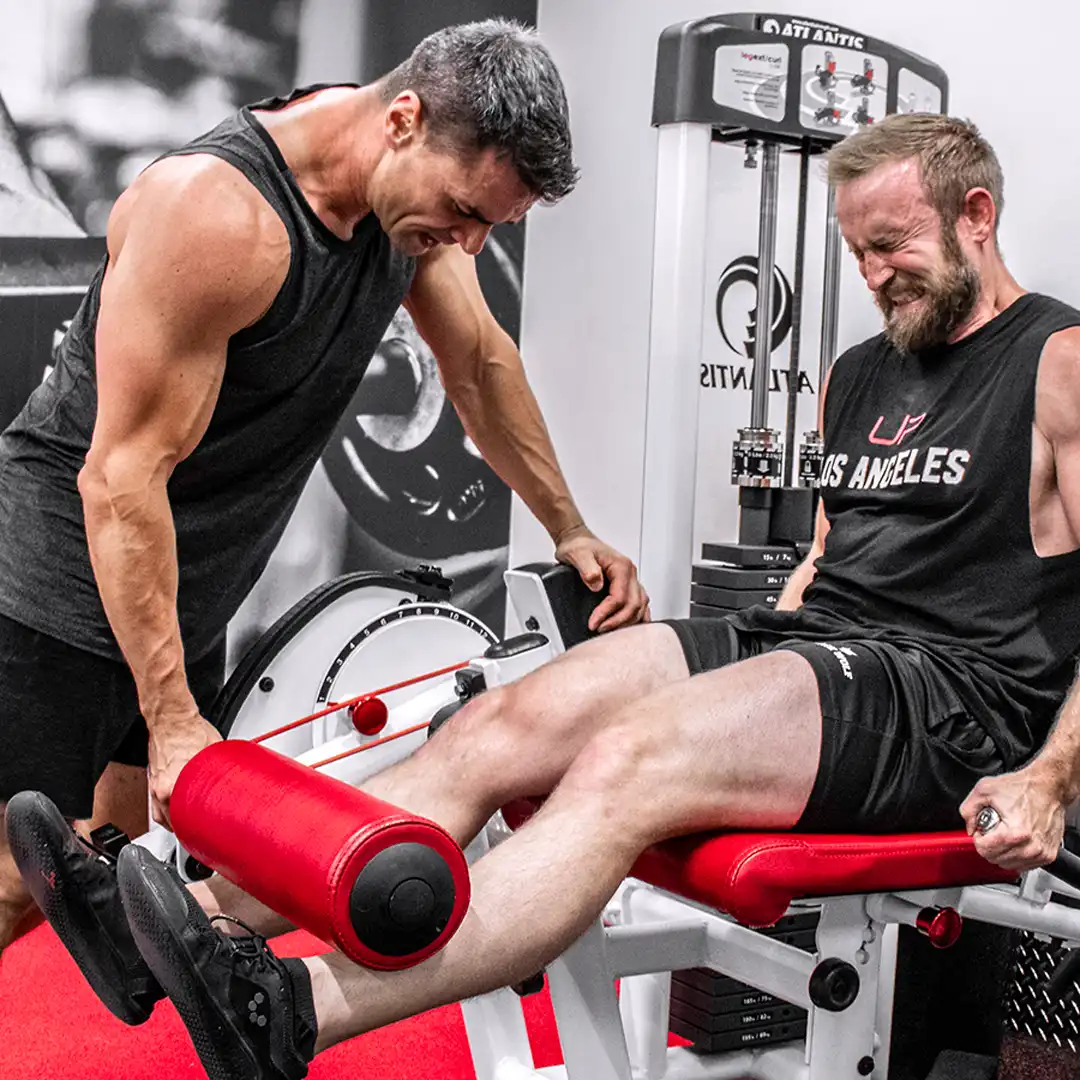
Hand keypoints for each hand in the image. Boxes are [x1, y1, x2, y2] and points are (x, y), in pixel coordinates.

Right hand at [147, 713, 222, 828]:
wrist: (171, 716)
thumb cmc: (189, 730)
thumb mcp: (215, 754)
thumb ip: (222, 771)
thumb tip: (238, 779)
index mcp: (173, 787)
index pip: (181, 822)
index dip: (194, 833)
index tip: (202, 838)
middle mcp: (160, 789)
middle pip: (170, 822)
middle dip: (184, 829)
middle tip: (198, 833)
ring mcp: (154, 784)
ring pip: (161, 814)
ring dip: (174, 821)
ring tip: (188, 825)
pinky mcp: (153, 777)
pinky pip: (156, 802)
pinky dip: (166, 808)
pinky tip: (176, 808)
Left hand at [554, 526, 649, 631]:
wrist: (578, 540)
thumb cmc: (579, 546)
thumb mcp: (578, 554)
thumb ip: (587, 568)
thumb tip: (596, 584)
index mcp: (622, 566)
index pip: (620, 597)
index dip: (607, 613)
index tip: (594, 623)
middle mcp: (630, 574)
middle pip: (634, 605)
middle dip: (617, 621)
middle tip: (600, 629)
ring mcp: (630, 580)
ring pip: (640, 606)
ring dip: (627, 622)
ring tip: (611, 631)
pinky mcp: (627, 585)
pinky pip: (639, 604)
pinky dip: (637, 617)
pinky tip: (629, 626)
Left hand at [959, 764, 1068, 870]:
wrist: (1048, 787)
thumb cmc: (1022, 787)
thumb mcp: (984, 790)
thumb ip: (968, 810)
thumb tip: (970, 828)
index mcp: (1014, 833)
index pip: (984, 850)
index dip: (977, 838)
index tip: (982, 829)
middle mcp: (1030, 847)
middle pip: (995, 859)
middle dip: (988, 844)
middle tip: (993, 829)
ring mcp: (1040, 853)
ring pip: (1008, 865)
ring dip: (1001, 852)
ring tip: (1005, 833)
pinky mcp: (1048, 855)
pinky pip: (1023, 865)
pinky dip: (1015, 855)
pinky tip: (1015, 840)